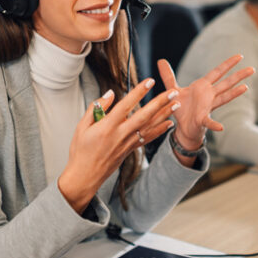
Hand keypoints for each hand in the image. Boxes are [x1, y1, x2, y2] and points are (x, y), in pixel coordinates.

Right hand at [58, 78, 177, 212]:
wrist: (85, 176)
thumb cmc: (80, 151)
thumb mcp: (81, 126)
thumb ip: (96, 108)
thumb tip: (110, 93)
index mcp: (107, 126)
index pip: (126, 105)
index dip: (139, 92)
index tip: (149, 81)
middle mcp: (120, 134)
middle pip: (144, 115)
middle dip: (160, 103)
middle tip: (173, 92)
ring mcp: (127, 143)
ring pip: (150, 126)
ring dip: (165, 114)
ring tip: (176, 104)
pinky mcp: (130, 150)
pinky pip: (148, 138)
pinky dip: (160, 130)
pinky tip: (169, 123)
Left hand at [157, 55, 254, 152]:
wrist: (182, 127)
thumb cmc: (181, 108)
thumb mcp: (172, 90)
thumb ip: (168, 76)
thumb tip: (160, 60)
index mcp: (202, 86)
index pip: (217, 72)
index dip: (228, 64)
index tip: (240, 56)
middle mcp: (209, 95)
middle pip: (226, 83)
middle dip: (238, 76)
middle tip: (252, 69)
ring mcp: (208, 107)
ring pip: (224, 98)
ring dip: (235, 94)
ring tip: (245, 88)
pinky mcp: (202, 119)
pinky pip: (209, 122)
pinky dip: (214, 124)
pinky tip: (221, 127)